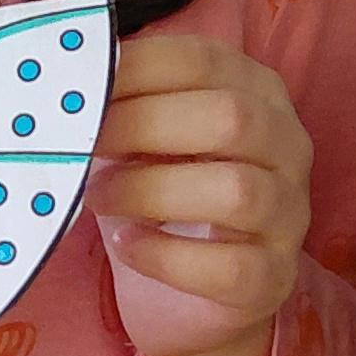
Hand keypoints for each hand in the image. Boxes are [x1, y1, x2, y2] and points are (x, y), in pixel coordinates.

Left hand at [90, 35, 312, 355]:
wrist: (198, 295)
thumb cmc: (168, 195)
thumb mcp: (151, 140)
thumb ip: (125, 108)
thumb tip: (65, 88)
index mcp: (257, 92)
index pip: (204, 60)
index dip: (138, 68)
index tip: (81, 86)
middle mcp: (287, 146)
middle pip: (229, 118)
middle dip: (143, 125)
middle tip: (82, 143)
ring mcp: (289, 214)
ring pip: (236, 191)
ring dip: (151, 190)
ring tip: (97, 197)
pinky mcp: (273, 277)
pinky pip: (228, 267)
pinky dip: (166, 255)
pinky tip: (126, 245)